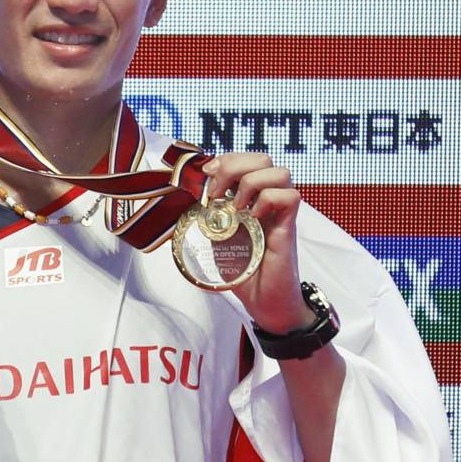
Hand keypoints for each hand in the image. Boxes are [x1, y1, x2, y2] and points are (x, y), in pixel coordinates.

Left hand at [203, 153, 313, 333]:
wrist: (265, 302)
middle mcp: (267, 199)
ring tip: (237, 207)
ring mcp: (279, 212)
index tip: (206, 176)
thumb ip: (200, 222)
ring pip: (280, 172)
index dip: (225, 159)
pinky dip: (269, 200)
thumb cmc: (241, 272)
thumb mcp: (212, 241)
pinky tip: (253, 216)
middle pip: (262, 158)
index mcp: (248, 197)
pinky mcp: (288, 227)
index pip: (244, 159)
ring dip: (252, 183)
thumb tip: (170, 210)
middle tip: (218, 192)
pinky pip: (290, 196)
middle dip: (234, 167)